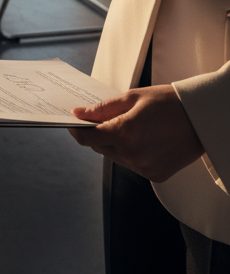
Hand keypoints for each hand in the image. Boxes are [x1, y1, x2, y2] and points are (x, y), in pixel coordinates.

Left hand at [67, 85, 204, 181]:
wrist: (201, 119)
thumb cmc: (167, 103)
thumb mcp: (132, 98)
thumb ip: (102, 109)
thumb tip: (78, 114)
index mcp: (125, 133)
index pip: (88, 137)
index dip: (76, 130)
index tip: (71, 123)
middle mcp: (133, 154)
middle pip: (99, 147)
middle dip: (96, 134)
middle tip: (98, 120)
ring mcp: (145, 168)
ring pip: (114, 157)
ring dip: (112, 144)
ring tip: (126, 127)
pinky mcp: (155, 175)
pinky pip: (131, 164)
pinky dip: (129, 153)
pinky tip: (140, 139)